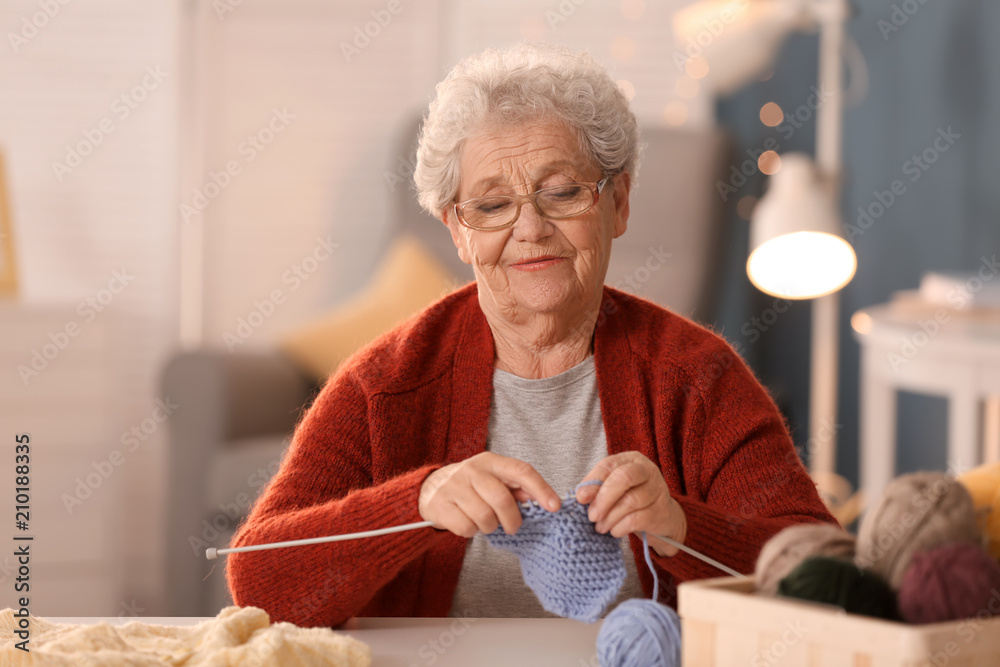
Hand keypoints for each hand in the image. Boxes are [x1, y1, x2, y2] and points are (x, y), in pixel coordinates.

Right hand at [418, 452, 560, 537]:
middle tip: (513, 527)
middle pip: (502, 499)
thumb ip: (517, 488)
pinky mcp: (439, 504)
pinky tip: (468, 523)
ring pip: (484, 517)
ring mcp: (454, 486)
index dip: (541, 489)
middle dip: (512, 520)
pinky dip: (471, 532)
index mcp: (491, 462)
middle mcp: (472, 470)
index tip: (554, 506)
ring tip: (485, 522)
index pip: (521, 471)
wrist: (430, 487)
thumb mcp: (494, 480)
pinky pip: (466, 528)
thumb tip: (543, 499)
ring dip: (490, 527)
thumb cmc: (471, 486)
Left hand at [575, 452, 686, 556]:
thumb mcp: (613, 489)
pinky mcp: (661, 511)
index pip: (609, 464)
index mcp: (632, 460)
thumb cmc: (631, 499)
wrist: (663, 518)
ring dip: (610, 517)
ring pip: (630, 501)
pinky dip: (621, 527)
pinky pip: (637, 519)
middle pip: (624, 478)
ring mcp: (658, 490)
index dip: (593, 481)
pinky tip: (615, 531)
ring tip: (601, 527)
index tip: (580, 498)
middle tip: (592, 516)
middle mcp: (647, 470)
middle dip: (603, 499)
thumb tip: (581, 495)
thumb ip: (597, 488)